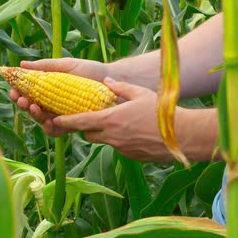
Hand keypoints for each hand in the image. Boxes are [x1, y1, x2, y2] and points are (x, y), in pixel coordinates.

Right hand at [9, 58, 110, 130]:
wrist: (114, 82)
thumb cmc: (91, 71)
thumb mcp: (66, 65)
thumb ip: (45, 66)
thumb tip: (22, 64)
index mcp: (49, 89)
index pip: (28, 93)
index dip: (18, 93)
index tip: (12, 90)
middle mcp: (53, 104)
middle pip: (32, 108)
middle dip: (23, 105)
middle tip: (21, 100)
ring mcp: (62, 116)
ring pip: (42, 120)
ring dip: (34, 116)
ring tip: (33, 108)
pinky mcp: (73, 125)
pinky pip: (58, 131)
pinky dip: (51, 128)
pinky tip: (48, 122)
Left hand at [50, 77, 185, 162]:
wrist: (183, 136)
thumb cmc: (162, 112)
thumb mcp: (140, 94)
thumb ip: (120, 87)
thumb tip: (108, 81)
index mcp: (110, 119)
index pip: (80, 122)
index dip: (64, 122)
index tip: (54, 120)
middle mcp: (112, 137)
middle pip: (89, 134)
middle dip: (88, 128)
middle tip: (95, 119)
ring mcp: (121, 149)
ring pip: (105, 142)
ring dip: (107, 135)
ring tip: (122, 125)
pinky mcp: (131, 157)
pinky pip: (120, 148)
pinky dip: (122, 141)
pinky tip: (137, 134)